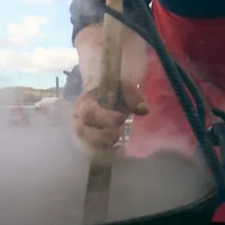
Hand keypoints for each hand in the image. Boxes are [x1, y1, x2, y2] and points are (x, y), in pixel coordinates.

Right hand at [70, 22, 149, 149]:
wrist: (106, 72)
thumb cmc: (114, 74)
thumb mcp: (124, 77)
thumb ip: (132, 92)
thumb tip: (143, 110)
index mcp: (86, 97)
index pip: (87, 112)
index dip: (102, 118)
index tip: (121, 119)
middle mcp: (82, 113)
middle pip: (80, 130)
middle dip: (98, 137)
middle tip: (118, 135)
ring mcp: (87, 124)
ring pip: (84, 141)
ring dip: (100, 146)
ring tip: (118, 145)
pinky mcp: (95, 133)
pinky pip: (93, 146)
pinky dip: (104, 152)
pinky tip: (118, 152)